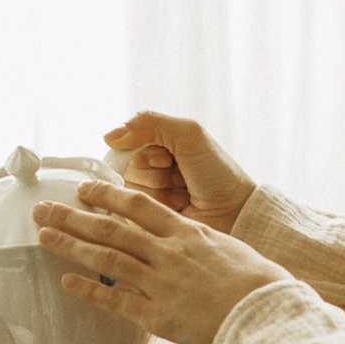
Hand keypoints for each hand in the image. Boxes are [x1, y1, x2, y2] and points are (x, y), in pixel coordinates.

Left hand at [33, 180, 289, 343]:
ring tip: (44, 236)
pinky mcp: (159, 315)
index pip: (137, 205)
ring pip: (107, 259)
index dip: (106, 195)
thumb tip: (189, 238)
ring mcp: (161, 283)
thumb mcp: (229, 248)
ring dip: (72, 246)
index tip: (84, 189)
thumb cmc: (260, 283)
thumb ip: (201, 242)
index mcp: (187, 233)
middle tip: (43, 208)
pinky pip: (116, 301)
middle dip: (73, 216)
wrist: (269, 313)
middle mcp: (168, 253)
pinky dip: (89, 291)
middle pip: (112, 228)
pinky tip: (66, 283)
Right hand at [106, 112, 256, 232]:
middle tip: (180, 177)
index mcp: (157, 144)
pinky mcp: (148, 219)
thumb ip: (148, 123)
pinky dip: (158, 208)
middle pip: (125, 170)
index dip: (144, 153)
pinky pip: (133, 212)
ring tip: (183, 194)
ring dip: (159, 192)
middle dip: (154, 174)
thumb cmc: (217, 171)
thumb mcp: (188, 133)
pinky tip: (179, 207)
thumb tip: (108, 137)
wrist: (236, 210)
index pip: (125, 146)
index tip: (168, 158)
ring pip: (129, 192)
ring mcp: (150, 195)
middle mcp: (150, 169)